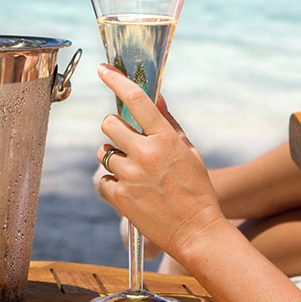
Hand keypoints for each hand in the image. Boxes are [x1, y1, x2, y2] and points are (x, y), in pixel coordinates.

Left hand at [93, 64, 227, 262]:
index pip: (135, 98)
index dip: (115, 80)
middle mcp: (145, 153)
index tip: (103, 69)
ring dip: (113, 156)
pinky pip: (103, 179)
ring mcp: (131, 175)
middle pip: (109, 123)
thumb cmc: (196, 189)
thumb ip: (167, 123)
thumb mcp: (188, 151)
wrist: (197, 231)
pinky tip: (131, 190)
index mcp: (165, 138)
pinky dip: (113, 183)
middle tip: (127, 140)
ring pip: (103, 151)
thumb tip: (154, 97)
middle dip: (115, 128)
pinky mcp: (120, 197)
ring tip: (133, 170)